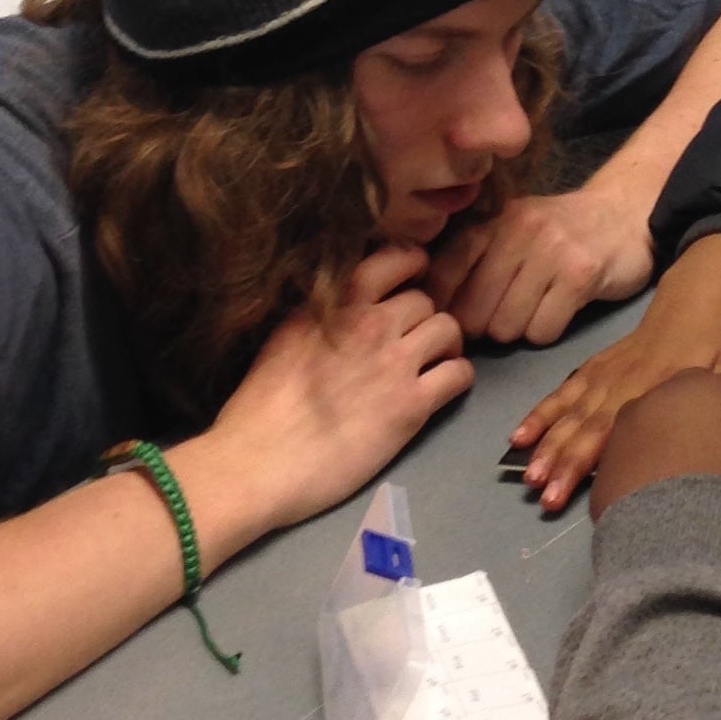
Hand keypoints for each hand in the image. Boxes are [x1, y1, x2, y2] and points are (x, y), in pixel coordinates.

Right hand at [203, 245, 472, 531]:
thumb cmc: (260, 406)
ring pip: (449, 329)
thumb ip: (323, 312)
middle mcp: (371, 323)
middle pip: (425, 300)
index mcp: (336, 302)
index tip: (408, 284)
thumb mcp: (286, 335)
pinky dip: (457, 377)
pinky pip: (460, 373)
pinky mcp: (413, 405)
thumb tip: (346, 304)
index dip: (411, 269)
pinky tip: (440, 389)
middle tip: (412, 341)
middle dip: (422, 318)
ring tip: (430, 363)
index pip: (395, 258)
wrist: (260, 461)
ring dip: (445, 344)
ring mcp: (396, 363)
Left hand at [426, 188, 654, 345]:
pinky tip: (558, 313)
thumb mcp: (516, 230)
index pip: (446, 272)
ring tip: (534, 313)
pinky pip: (543, 330)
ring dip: (518, 331)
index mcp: (494, 221)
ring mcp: (551, 251)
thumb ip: (478, 258)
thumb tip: (437, 310)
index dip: (444, 306)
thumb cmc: (563, 232)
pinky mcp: (581, 274)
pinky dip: (547, 333)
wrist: (627, 214)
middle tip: (500, 323)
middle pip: (474, 310)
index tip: (453, 320)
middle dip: (483, 328)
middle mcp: (518, 231)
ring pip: (507, 326)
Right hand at [507, 234, 720, 512]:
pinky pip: (563, 392)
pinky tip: (519, 437)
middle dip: (559, 462)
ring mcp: (603, 374)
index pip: (610, 434)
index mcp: (653, 389)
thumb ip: (719, 407)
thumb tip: (718, 446)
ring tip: (526, 474)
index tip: (562, 494)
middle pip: (584, 428)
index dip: (583, 465)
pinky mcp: (594, 367)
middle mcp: (621, 384)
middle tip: (539, 494)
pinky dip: (541, 413)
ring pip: (569, 412)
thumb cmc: (715, 343)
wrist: (695, 298)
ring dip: (546, 443)